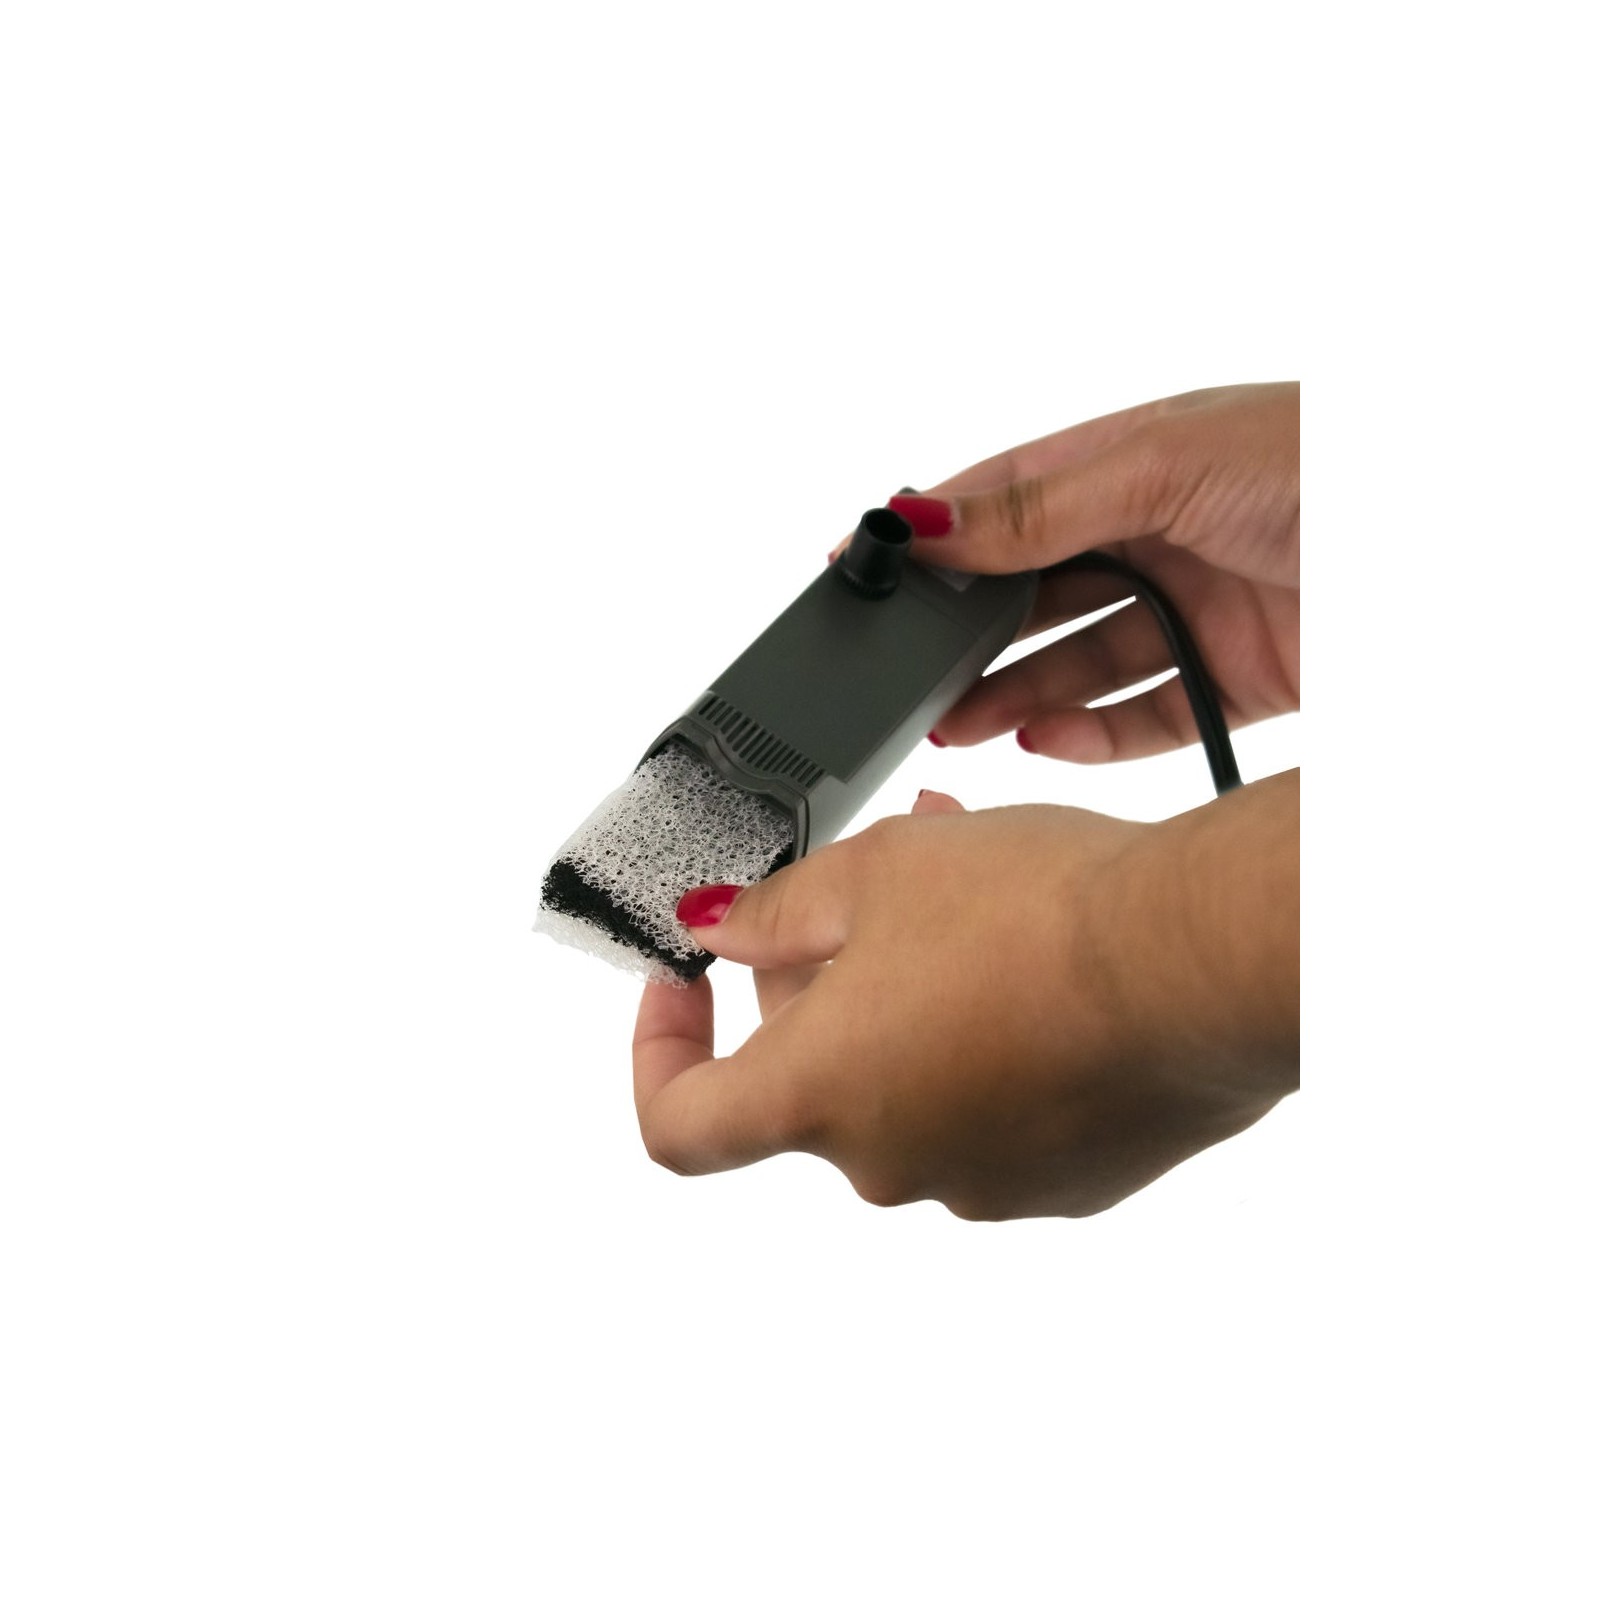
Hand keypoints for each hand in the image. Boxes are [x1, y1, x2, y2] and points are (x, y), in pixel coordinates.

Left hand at [632, 776, 1298, 1220]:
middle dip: (815, 984)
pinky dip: (982, 1043)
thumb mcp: (880, 871)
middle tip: (858, 891)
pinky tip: (1027, 959)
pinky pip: (991, 1110)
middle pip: (808, 1081)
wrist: (1206, 960)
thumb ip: (776, 911)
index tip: (681, 987)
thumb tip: (718, 929)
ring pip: (905, 1085)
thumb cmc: (1045, 915)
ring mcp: (983, 1182)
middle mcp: (891, 1163)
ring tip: (959, 896)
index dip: (658, 1055)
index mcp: (819, 1096)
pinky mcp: (1066, 1179)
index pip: (679, 1125)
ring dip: (906, 997)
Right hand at [893, 383, 1298, 762]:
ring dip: (1015, 693)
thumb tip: (925, 522)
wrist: (1445, 538)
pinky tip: (1041, 737)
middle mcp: (1160, 534)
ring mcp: (1198, 609)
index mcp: (1135, 459)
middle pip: (1037, 592)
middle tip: (905, 667)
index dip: (934, 531)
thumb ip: (1040, 508)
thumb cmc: (1326, 457)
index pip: (1008, 497)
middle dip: (968, 631)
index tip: (860, 564)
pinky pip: (1149, 720)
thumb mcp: (1162, 465)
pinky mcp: (1238, 679)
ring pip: (1081, 664)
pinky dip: (1092, 736)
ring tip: (954, 723)